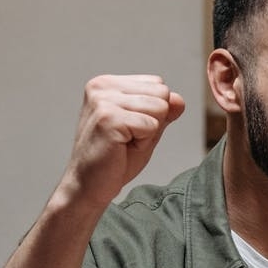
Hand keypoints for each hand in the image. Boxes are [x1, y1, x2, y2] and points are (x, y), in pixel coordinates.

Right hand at [56, 75, 186, 209]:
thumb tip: (179, 99)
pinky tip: (120, 148)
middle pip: (162, 93)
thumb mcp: (146, 129)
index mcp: (108, 83)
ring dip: (147, 134)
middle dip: (153, 121)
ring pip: (159, 108)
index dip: (153, 113)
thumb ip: (163, 111)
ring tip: (123, 143)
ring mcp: (103, 101)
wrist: (89, 185)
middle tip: (127, 139)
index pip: (158, 84)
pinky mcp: (108, 119)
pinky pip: (151, 125)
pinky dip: (143, 142)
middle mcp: (102, 86)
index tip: (129, 129)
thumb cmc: (115, 158)